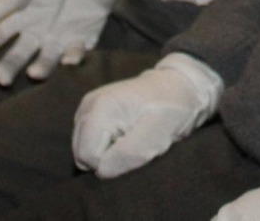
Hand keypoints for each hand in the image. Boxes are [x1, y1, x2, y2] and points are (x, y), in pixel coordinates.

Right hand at [0, 0, 134, 86]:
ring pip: (45, 61)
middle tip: (3, 78)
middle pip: (18, 56)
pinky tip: (69, 59)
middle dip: (9, 67)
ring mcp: (58, 40)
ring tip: (34, 73)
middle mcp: (36, 34)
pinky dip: (72, 58)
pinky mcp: (81, 41)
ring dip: (40, 69)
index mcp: (20, 17)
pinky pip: (75, 53)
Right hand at [71, 53, 223, 177]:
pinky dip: (108, 145)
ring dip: (109, 152)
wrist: (177, 87)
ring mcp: (86, 108)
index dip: (112, 162)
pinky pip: (90, 143)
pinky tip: (126, 133)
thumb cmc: (170, 109)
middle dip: (109, 157)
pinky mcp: (91, 113)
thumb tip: (101, 171)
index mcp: (100, 107)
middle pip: (82, 154)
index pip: (88, 155)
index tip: (136, 146)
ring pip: (85, 150)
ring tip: (132, 137)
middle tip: (135, 142)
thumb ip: (128, 153)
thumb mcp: (157, 134)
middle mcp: (87, 106)